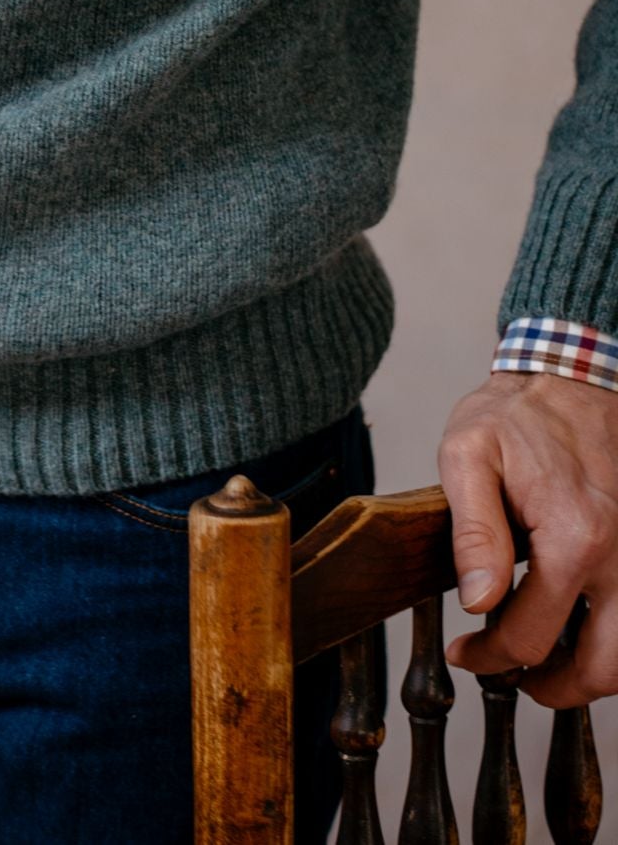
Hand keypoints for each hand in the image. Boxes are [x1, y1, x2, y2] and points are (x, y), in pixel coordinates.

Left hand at [440, 371, 617, 706]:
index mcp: (573, 538)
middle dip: (551, 688)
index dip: (488, 655)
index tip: (464, 650)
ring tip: (549, 669)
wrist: (574, 379)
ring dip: (593, 675)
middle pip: (600, 668)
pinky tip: (580, 629)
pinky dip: (613, 638)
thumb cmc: (518, 414)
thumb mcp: (469, 455)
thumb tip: (477, 601)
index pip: (529, 636)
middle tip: (513, 678)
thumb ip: (474, 532)